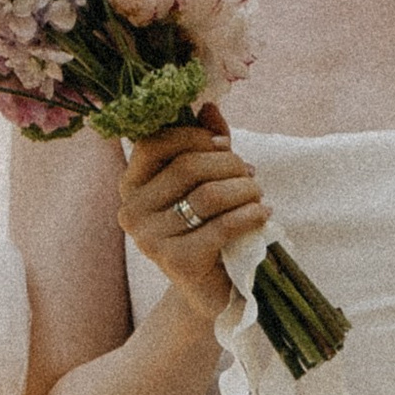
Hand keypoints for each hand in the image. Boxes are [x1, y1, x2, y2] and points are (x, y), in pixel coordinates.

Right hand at [115, 107, 265, 320]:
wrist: (210, 288)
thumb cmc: (206, 227)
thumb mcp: (204, 182)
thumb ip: (205, 144)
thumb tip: (209, 107)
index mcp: (130, 184)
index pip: (156, 143)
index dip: (196, 137)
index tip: (226, 145)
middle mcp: (131, 210)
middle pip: (188, 166)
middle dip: (229, 164)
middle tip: (251, 175)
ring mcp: (150, 238)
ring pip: (207, 195)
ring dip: (244, 189)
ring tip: (259, 195)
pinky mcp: (176, 261)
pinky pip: (222, 226)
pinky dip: (250, 215)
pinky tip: (264, 213)